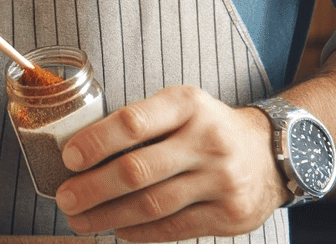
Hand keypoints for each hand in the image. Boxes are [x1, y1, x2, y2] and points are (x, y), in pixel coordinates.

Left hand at [54, 84, 287, 240]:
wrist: (270, 154)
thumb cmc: (207, 128)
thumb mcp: (181, 107)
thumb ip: (142, 123)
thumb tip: (82, 153)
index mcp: (187, 104)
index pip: (132, 122)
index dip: (96, 142)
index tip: (69, 159)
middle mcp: (206, 140)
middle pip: (137, 169)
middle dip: (93, 188)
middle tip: (65, 199)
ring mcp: (220, 179)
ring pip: (152, 204)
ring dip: (108, 216)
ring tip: (81, 221)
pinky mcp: (229, 214)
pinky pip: (174, 228)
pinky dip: (140, 232)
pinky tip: (118, 230)